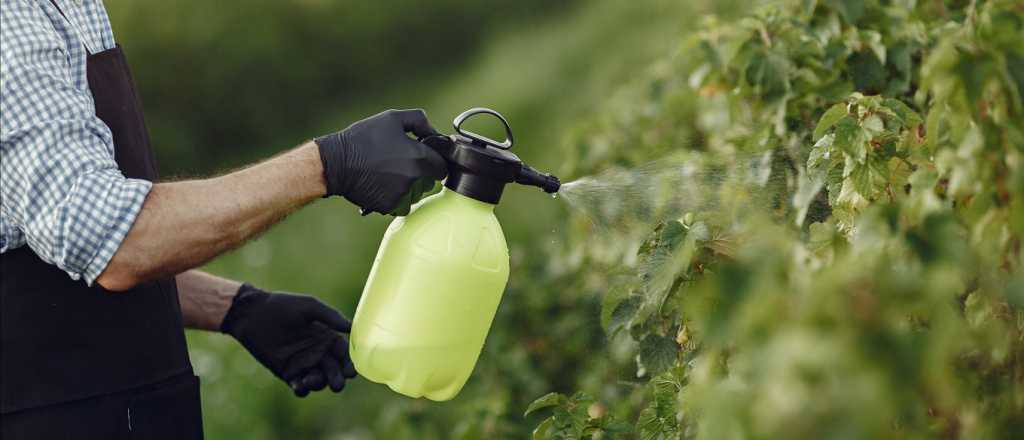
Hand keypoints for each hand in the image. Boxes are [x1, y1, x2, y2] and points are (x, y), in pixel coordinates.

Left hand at [220, 284, 356, 396]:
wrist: (253, 314)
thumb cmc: (282, 306)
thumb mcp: (308, 306)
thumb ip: (330, 316)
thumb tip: (351, 327)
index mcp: (327, 337)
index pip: (344, 354)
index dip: (349, 363)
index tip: (351, 371)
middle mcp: (318, 353)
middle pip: (335, 371)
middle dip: (338, 379)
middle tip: (337, 384)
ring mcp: (303, 364)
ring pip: (319, 381)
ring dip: (320, 384)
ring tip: (312, 379)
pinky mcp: (287, 373)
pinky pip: (299, 387)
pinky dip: (302, 389)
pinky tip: (300, 384)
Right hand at [316, 109, 447, 215]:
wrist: (336, 163)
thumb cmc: (363, 138)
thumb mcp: (392, 118)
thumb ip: (420, 121)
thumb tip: (434, 132)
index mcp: (420, 157)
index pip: (442, 167)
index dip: (434, 161)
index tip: (424, 158)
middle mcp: (414, 178)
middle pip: (429, 182)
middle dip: (421, 174)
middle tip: (401, 164)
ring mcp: (402, 195)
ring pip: (415, 194)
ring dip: (408, 187)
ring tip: (388, 174)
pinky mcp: (389, 206)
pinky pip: (401, 204)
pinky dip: (394, 197)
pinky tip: (380, 184)